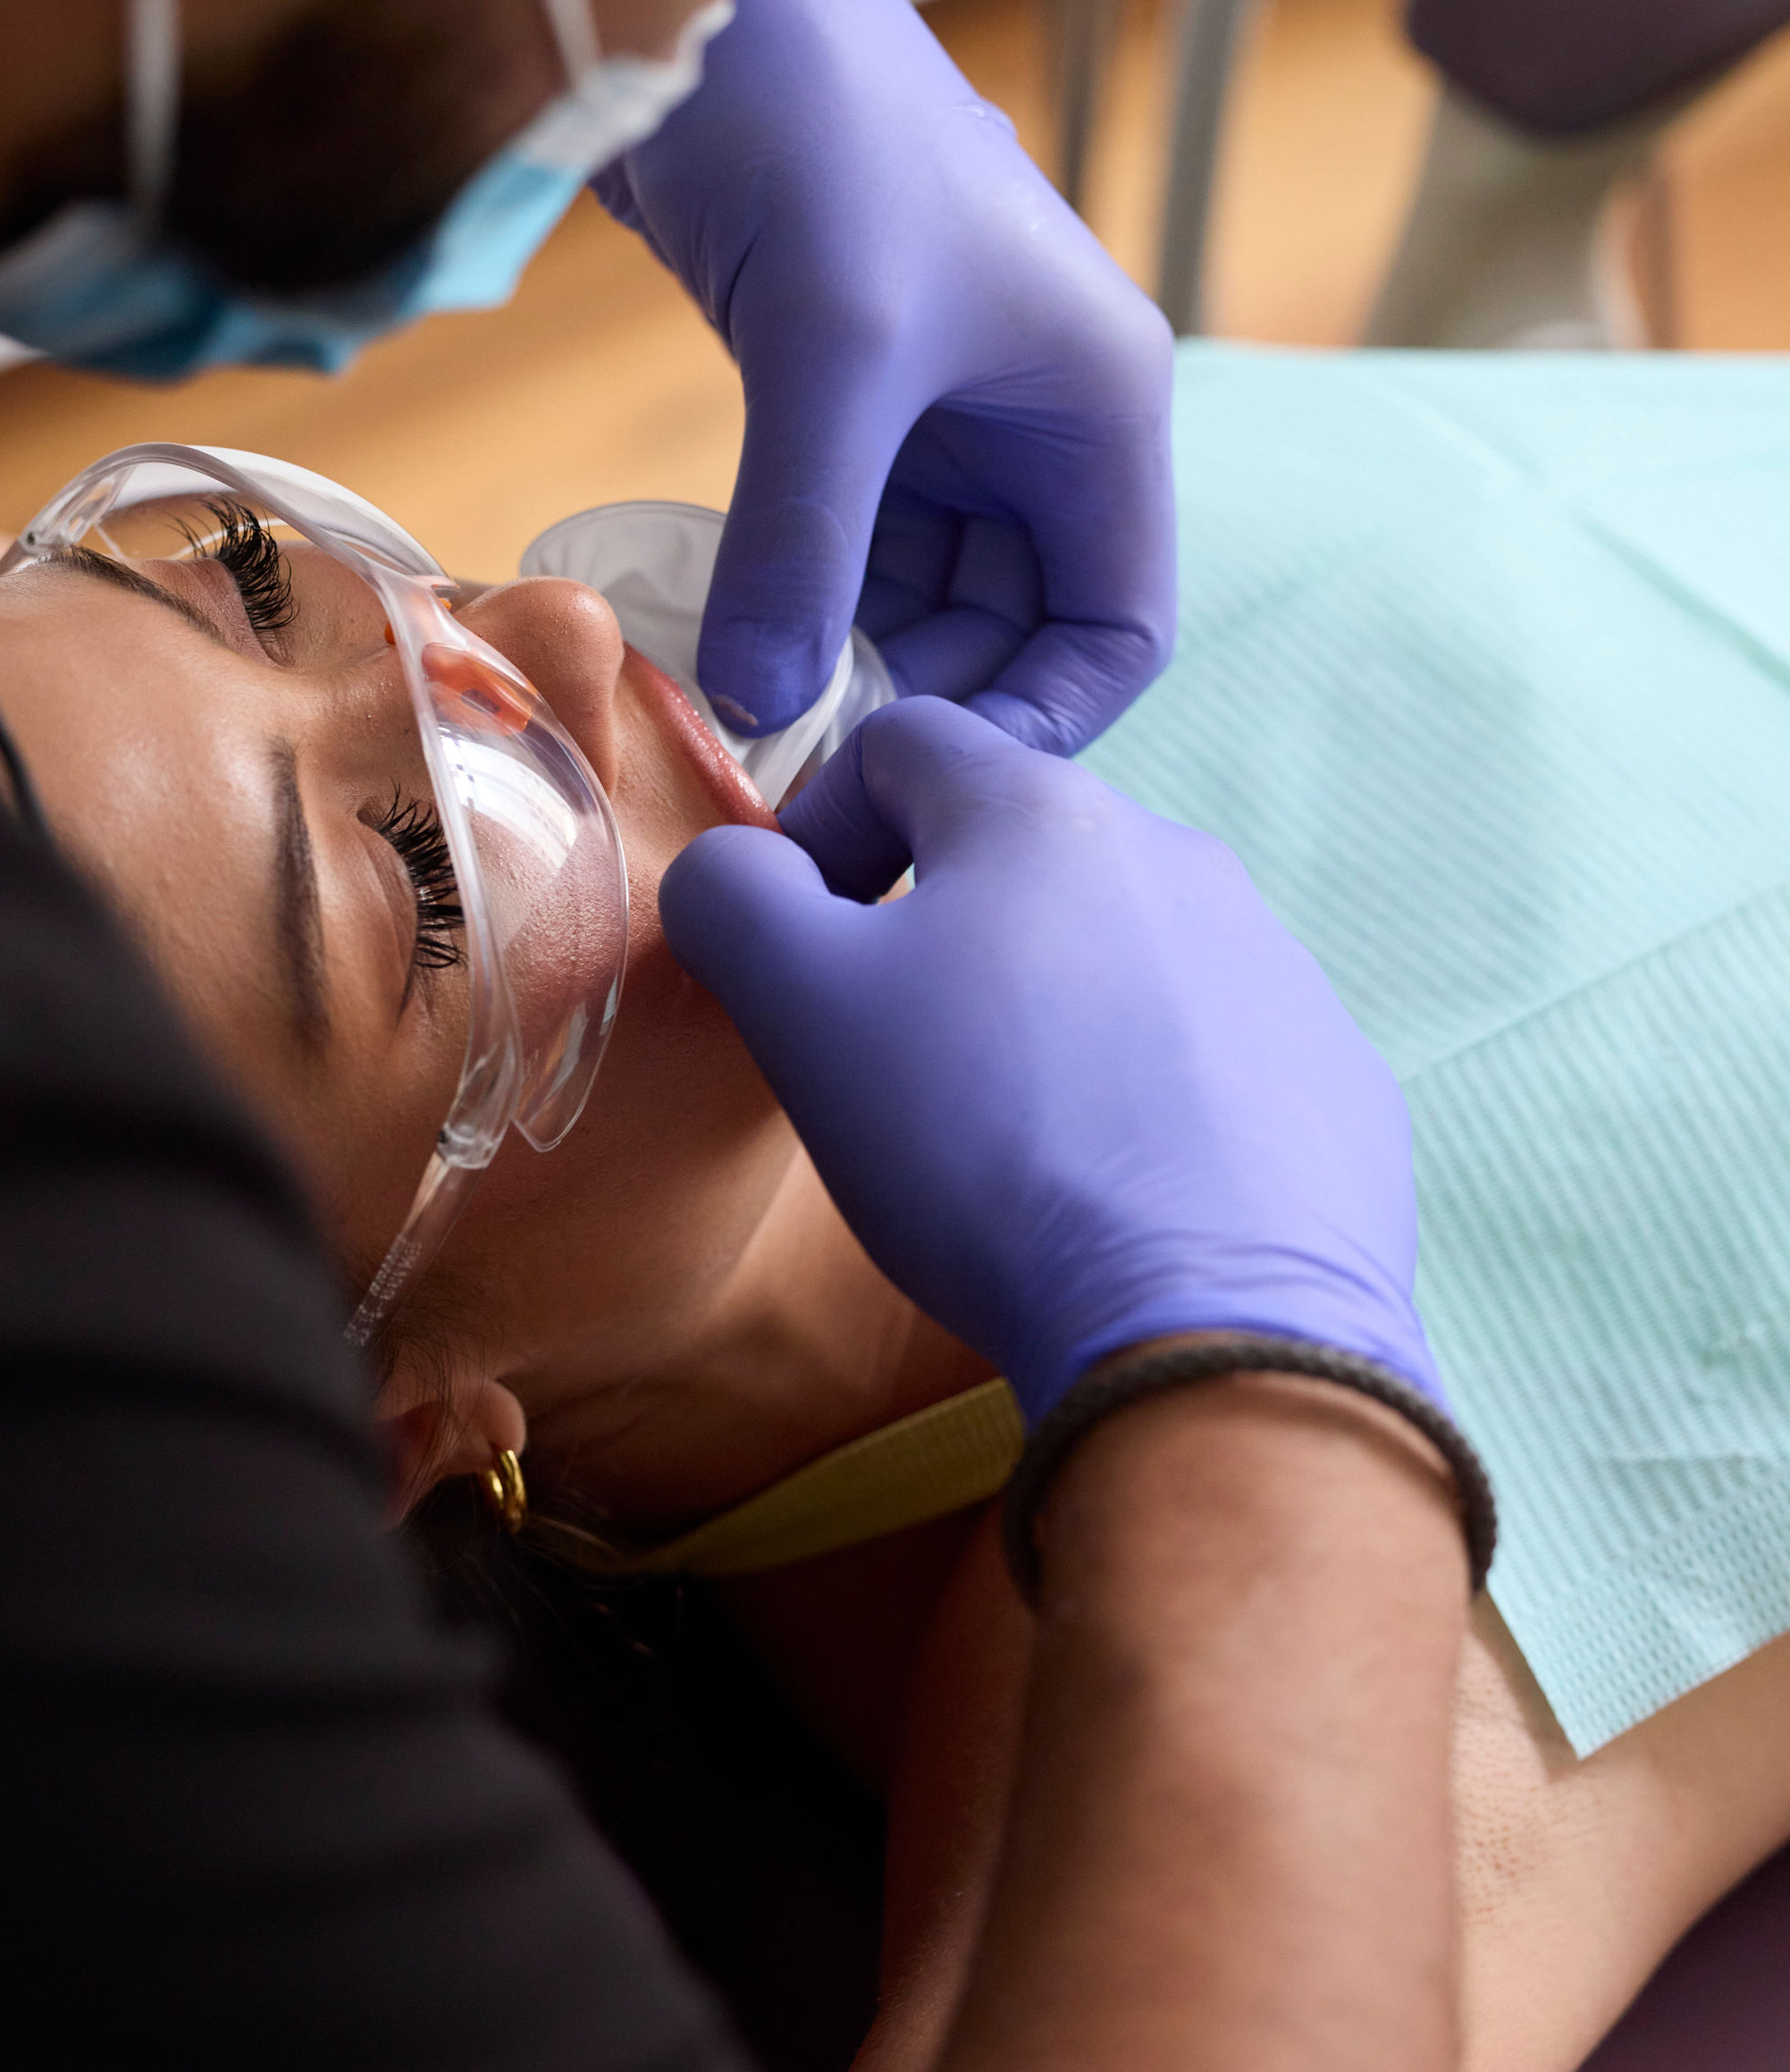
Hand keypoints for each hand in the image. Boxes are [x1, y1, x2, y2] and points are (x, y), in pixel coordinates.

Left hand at [592, 0, 1173, 754]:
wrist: (709, 1)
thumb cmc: (818, 135)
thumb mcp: (831, 354)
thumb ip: (805, 542)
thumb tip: (763, 708)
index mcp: (1100, 408)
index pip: (1116, 624)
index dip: (1041, 721)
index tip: (924, 790)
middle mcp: (1039, 426)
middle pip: (1012, 631)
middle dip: (922, 703)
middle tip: (804, 779)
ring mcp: (940, 422)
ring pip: (918, 601)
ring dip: (846, 662)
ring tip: (754, 725)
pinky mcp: (844, 406)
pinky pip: (841, 547)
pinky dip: (794, 601)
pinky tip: (724, 646)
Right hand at [660, 702, 1436, 1423]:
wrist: (1209, 1329)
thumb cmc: (982, 1147)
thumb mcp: (800, 1008)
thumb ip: (734, 898)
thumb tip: (738, 869)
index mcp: (1042, 812)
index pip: (904, 742)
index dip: (823, 823)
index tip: (799, 937)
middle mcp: (1181, 858)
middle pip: (1022, 851)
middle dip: (941, 928)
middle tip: (894, 1059)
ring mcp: (1277, 967)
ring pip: (1123, 952)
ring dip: (1050, 1012)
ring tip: (1012, 1140)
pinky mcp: (1336, 1077)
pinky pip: (1217, 1054)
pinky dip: (1153, 1095)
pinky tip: (1120, 1191)